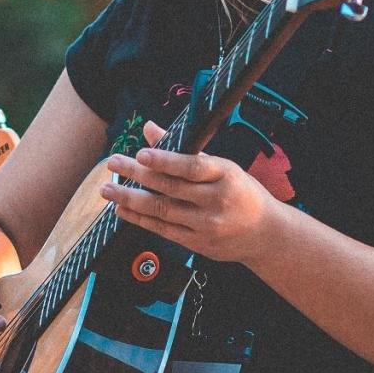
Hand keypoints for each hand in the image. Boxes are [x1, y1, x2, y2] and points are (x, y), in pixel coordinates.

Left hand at [101, 120, 280, 263]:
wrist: (264, 233)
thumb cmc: (241, 193)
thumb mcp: (221, 167)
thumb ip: (184, 149)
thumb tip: (150, 129)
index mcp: (225, 175)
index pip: (191, 167)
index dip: (165, 161)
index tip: (141, 153)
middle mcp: (217, 201)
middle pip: (170, 187)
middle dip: (137, 175)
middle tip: (114, 163)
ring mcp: (207, 225)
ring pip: (162, 210)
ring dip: (131, 198)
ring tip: (108, 189)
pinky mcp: (199, 244)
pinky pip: (163, 230)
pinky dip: (140, 219)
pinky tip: (123, 209)